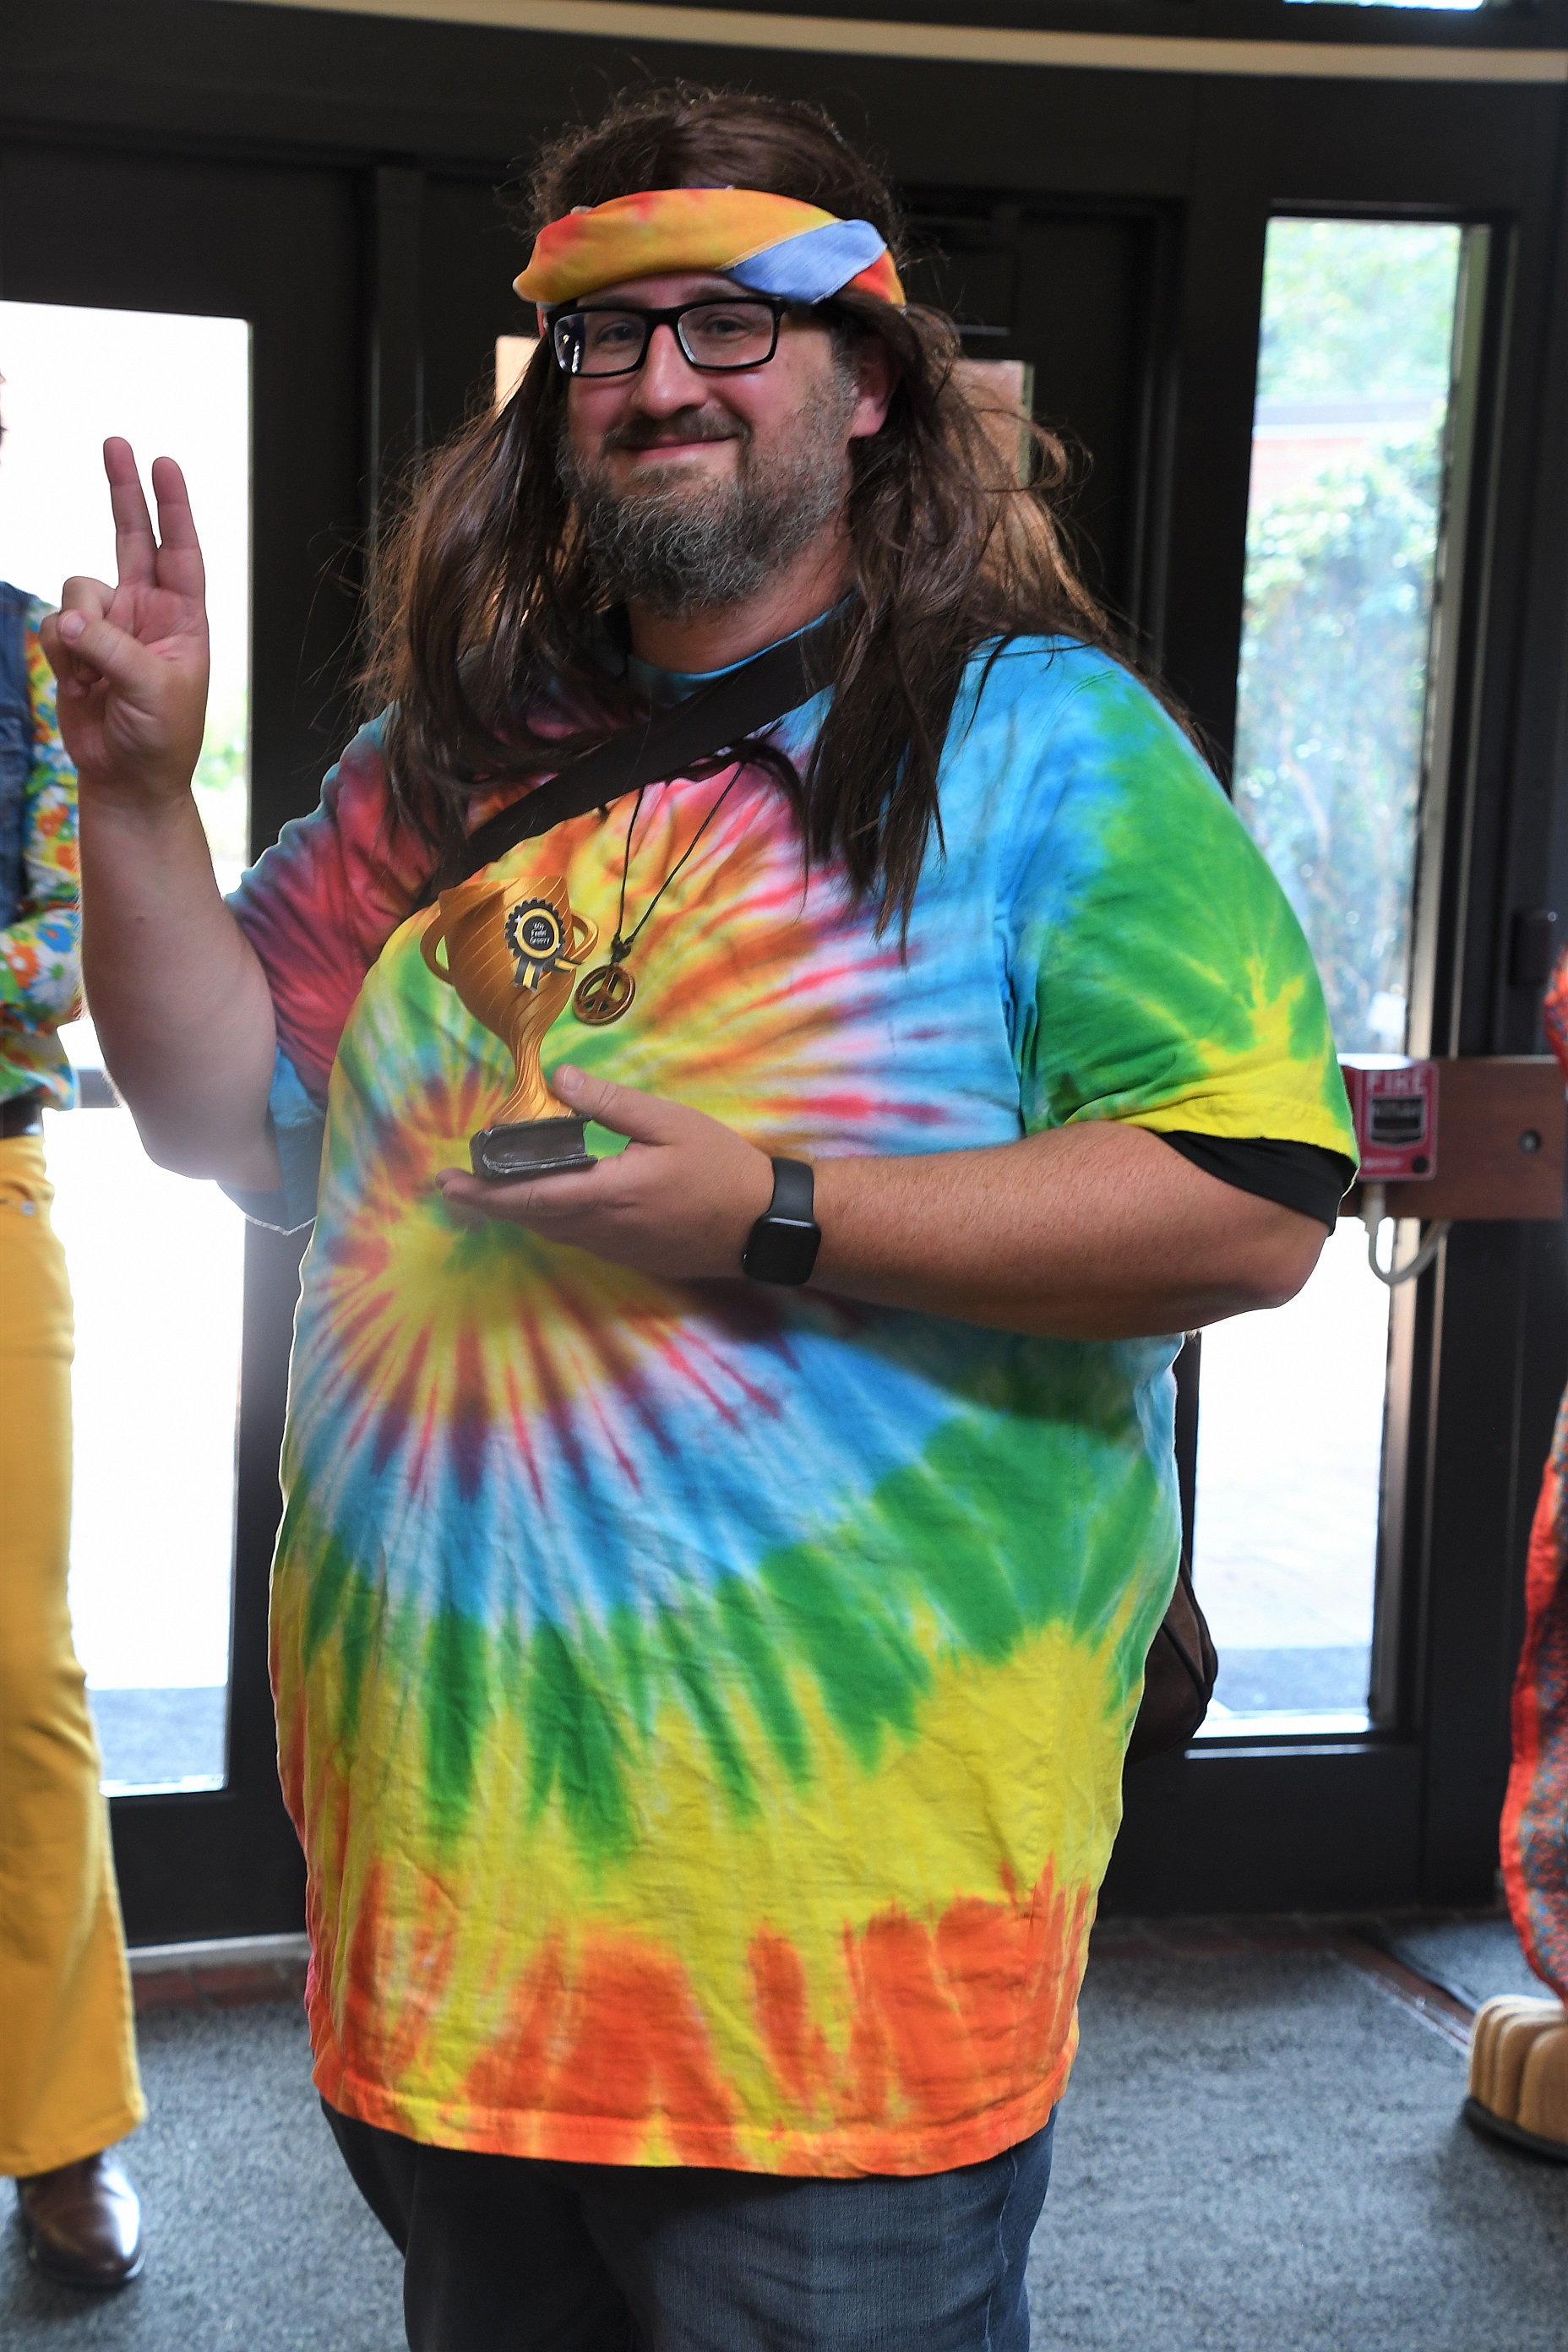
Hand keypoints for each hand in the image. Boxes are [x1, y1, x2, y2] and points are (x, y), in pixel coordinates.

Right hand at [39, 439, 209, 812]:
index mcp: (185, 620)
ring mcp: (109, 625)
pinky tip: (80, 686)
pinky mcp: (75, 644)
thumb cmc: (161, 740)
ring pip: (78, 589)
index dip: (175, 507)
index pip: (182, 551)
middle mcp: (147, 613)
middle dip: (123, 491)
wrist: (127, 778)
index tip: (165, 463)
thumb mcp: (152, 693)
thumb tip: (70, 620)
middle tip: (116, 441)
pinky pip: (53, 624)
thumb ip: (112, 651)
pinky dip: (60, 654)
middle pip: (132, 536)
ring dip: (80, 632)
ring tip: (96, 677)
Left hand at [433, 1064, 776, 1279]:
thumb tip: (559, 1079)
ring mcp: (616, 1248)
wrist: (762, 1225)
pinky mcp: (630, 1256)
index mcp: (607, 1193)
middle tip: (454, 1184)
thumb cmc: (721, 1167)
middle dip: (488, 1202)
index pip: (528, 1198)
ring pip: (552, 1232)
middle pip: (530, 1220)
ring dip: (518, 1212)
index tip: (446, 1183)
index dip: (482, 1193)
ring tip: (491, 1189)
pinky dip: (549, 1219)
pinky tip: (548, 1201)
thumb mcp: (670, 1123)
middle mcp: (602, 1229)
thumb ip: (611, 1103)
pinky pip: (576, 1238)